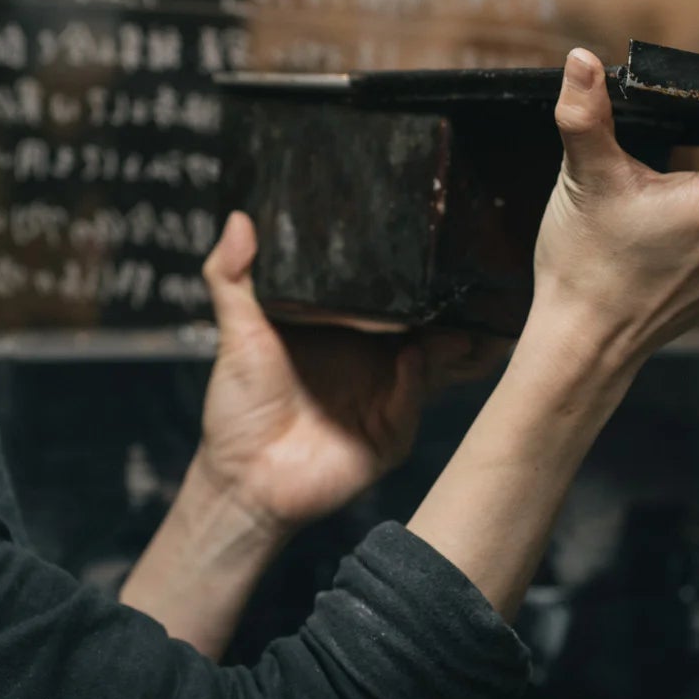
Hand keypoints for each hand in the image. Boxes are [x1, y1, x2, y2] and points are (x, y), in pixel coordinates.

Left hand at [194, 213, 507, 535]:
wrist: (243, 480)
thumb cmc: (238, 408)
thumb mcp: (236, 333)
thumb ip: (232, 277)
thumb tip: (236, 217)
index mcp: (343, 331)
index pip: (386, 293)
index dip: (408, 271)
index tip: (428, 237)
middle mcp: (372, 358)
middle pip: (424, 324)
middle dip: (450, 304)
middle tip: (467, 273)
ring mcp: (387, 393)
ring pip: (435, 360)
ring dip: (451, 340)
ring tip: (461, 318)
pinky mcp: (392, 431)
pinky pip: (415, 399)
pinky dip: (419, 377)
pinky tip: (414, 358)